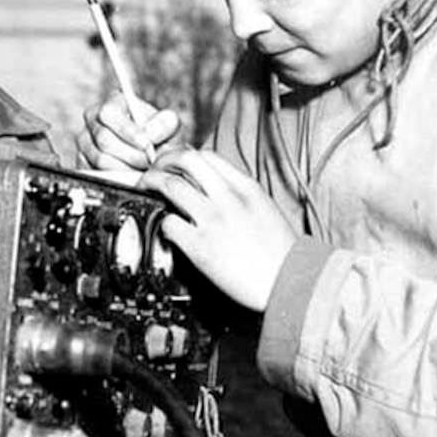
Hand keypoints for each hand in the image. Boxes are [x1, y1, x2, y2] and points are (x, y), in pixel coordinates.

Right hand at [77, 94, 180, 172]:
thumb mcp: (167, 126)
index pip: (108, 113)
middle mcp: (93, 120)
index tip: (146, 144)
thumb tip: (151, 132)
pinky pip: (95, 173)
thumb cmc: (155, 137)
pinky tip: (131, 177)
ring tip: (142, 170)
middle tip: (148, 162)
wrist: (149, 155)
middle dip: (130, 154)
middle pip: (104, 139)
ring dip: (125, 168)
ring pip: (100, 159)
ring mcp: (85, 142)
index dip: (127, 130)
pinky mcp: (82, 162)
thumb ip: (165, 123)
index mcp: (112, 104)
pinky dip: (116, 178)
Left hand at [140, 149, 296, 312]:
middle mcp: (228, 198)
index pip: (208, 156)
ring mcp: (213, 220)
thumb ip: (239, 195)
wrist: (290, 281)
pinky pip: (169, 224)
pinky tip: (164, 227)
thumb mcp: (265, 209)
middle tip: (154, 170)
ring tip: (146, 189)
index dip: (185, 155)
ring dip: (152, 183)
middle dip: (163, 161)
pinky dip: (162, 222)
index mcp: (246, 187)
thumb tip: (214, 188)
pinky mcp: (200, 246)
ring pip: (170, 185)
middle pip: (185, 161)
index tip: (175, 163)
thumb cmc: (281, 253)